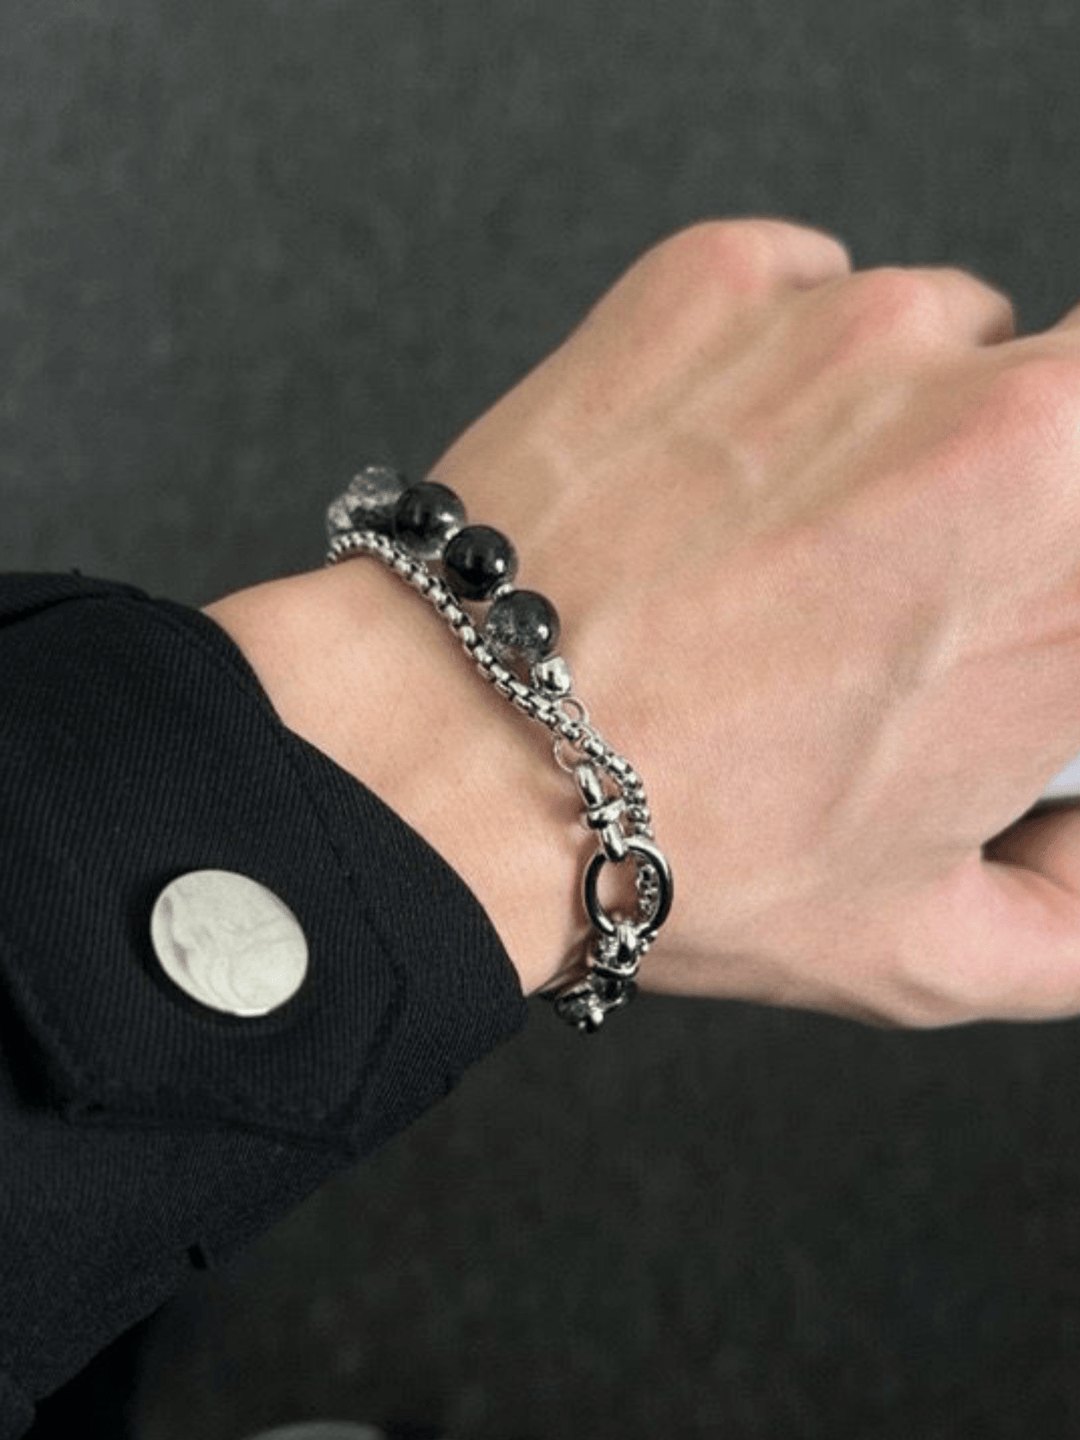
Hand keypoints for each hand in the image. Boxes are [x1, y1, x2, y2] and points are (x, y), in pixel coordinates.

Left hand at [427, 218, 1079, 1025]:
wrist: (452, 761)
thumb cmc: (680, 854)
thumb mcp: (934, 950)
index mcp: (1072, 564)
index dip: (1056, 558)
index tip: (1012, 596)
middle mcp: (990, 412)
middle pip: (1067, 398)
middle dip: (1013, 482)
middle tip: (904, 580)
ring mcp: (845, 325)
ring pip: (938, 338)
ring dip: (888, 423)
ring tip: (778, 541)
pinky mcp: (716, 280)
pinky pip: (806, 289)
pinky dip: (777, 365)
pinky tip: (711, 473)